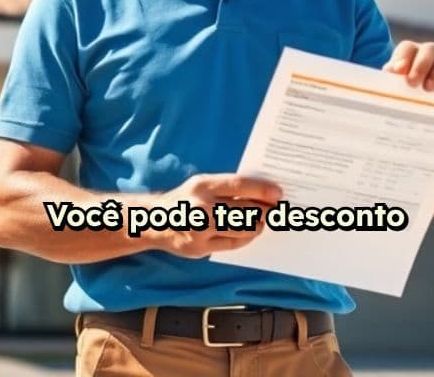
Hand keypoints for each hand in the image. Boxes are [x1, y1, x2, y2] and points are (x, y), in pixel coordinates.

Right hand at [146, 174, 281, 258]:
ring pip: (242, 229)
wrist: (154, 222)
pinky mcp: (201, 248)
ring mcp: (201, 230)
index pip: (239, 185)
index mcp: (202, 186)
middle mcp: (202, 207)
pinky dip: (247, 238)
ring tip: (263, 221)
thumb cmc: (185, 199)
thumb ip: (227, 188)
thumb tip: (262, 193)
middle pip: (244, 210)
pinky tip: (251, 232)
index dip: (262, 189)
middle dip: (265, 211)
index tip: (278, 193)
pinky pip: (234, 244)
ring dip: (258, 225)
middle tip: (276, 210)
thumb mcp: (201, 185)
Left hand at [383, 41, 433, 90]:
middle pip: (431, 49)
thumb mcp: (391, 87)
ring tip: (429, 88)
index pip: (408, 48)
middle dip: (422, 65)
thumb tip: (391, 75)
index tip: (398, 71)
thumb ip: (390, 81)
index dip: (404, 57)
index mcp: (411, 54)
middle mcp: (433, 55)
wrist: (415, 107)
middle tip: (412, 83)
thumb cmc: (401, 94)